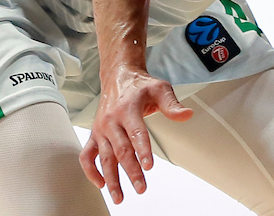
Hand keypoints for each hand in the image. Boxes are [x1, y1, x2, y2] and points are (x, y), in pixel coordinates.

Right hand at [79, 67, 191, 202]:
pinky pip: (87, 155)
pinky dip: (90, 171)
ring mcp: (101, 129)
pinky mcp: (94, 135)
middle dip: (130, 171)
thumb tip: (187, 114)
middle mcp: (111, 120)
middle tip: (141, 187)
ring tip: (120, 196)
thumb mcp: (160, 88)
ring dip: (111, 178)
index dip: (142, 150)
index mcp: (128, 109)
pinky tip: (100, 184)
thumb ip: (172, 104)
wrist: (118, 77)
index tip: (148, 166)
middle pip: (121, 149)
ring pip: (104, 157)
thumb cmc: (140, 85)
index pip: (136, 132)